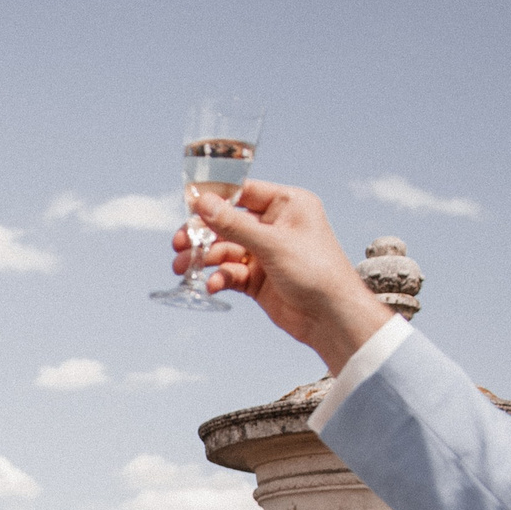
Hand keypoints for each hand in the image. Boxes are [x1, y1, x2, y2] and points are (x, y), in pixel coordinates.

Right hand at [175, 180, 395, 373]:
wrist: (331, 317)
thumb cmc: (315, 271)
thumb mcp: (271, 244)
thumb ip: (234, 224)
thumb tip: (201, 202)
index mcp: (287, 205)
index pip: (243, 192)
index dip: (215, 198)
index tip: (188, 204)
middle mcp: (275, 226)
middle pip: (228, 223)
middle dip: (203, 234)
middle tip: (179, 243)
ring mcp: (266, 253)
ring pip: (225, 249)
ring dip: (204, 258)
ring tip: (182, 268)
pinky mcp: (258, 278)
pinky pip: (231, 272)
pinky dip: (220, 277)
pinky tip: (213, 285)